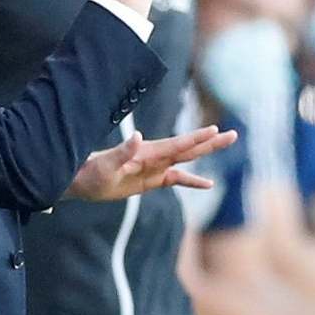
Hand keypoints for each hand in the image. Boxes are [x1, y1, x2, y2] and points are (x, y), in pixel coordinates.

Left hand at [68, 125, 235, 202]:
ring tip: (226, 145)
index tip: (215, 130)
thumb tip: (138, 137)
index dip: (196, 138)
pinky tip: (208, 184)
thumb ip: (123, 151)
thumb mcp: (106, 166)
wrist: (80, 180)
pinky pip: (177, 179)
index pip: (177, 144)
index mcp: (147, 152)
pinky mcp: (151, 180)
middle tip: (233, 134)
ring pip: (186, 159)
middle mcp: (154, 157)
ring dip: (205, 153)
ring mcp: (154, 167)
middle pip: (188, 148)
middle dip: (210, 142)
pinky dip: (192, 181)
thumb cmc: (91, 173)